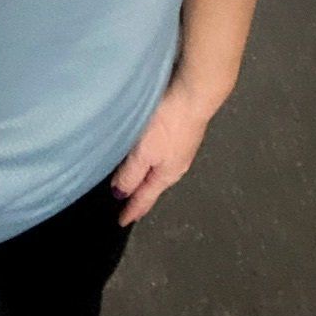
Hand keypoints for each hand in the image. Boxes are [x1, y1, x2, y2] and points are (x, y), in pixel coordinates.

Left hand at [110, 82, 214, 226]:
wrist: (196, 93)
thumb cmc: (169, 123)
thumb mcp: (144, 152)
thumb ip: (130, 174)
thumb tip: (120, 194)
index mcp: (167, 174)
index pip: (146, 197)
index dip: (132, 210)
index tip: (122, 222)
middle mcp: (177, 164)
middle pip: (155, 185)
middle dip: (141, 195)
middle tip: (128, 204)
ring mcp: (182, 146)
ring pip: (160, 168)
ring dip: (146, 176)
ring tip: (135, 180)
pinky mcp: (182, 129)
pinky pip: (163, 152)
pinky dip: (152, 158)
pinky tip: (148, 151)